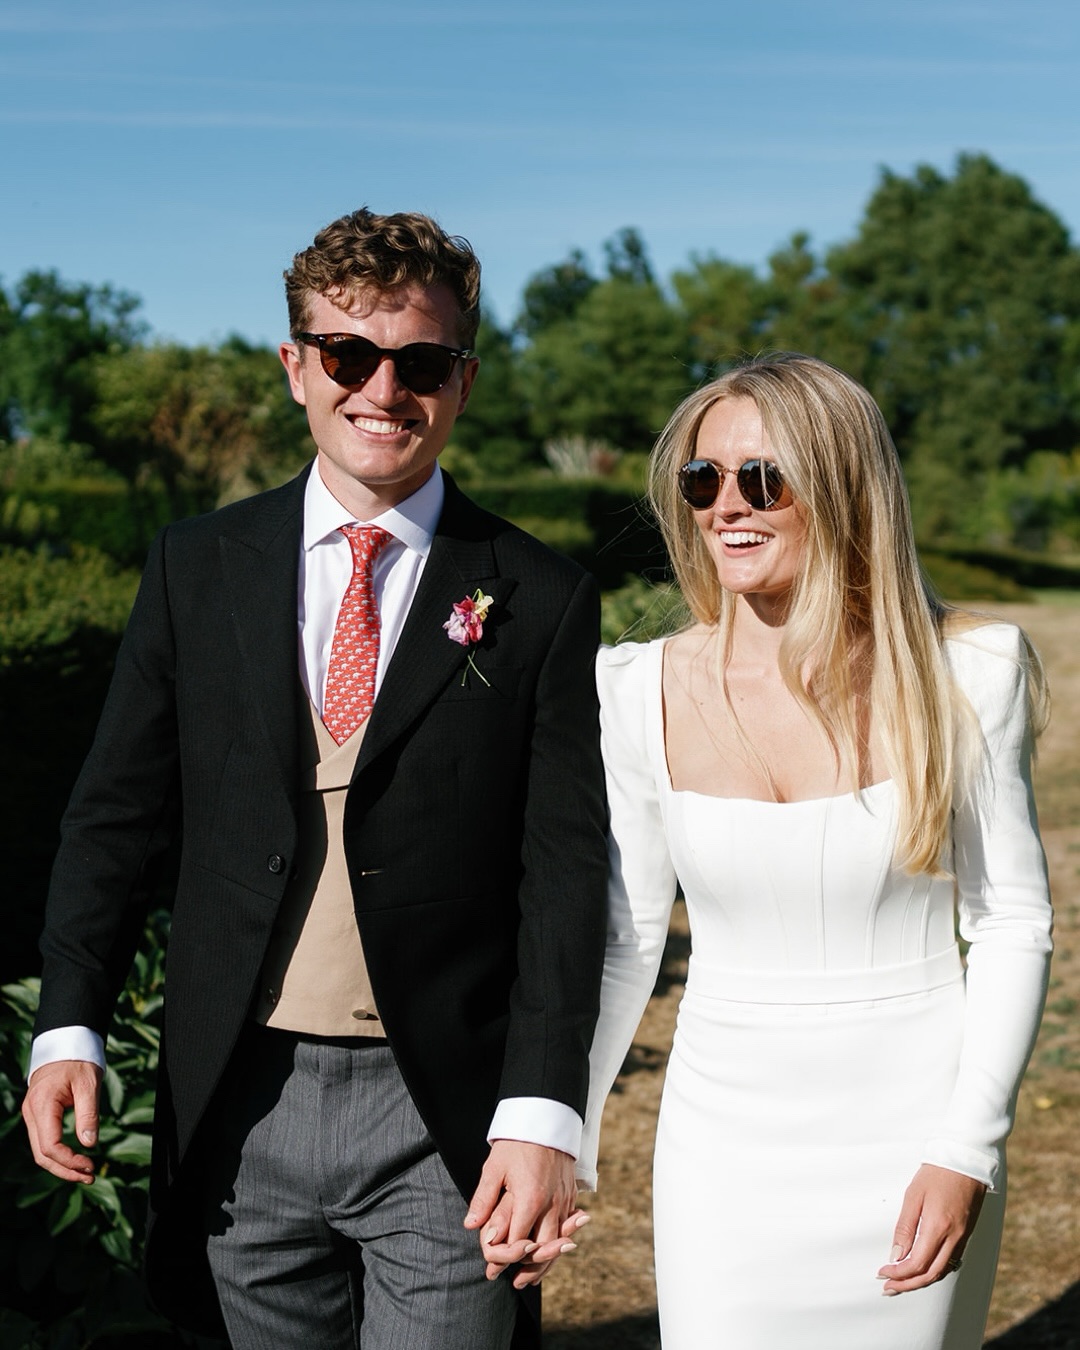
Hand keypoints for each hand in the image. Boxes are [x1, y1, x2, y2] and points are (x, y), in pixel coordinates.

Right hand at [22, 1059, 101, 1183]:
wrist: (65, 1042)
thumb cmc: (78, 1060)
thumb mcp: (89, 1084)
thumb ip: (88, 1114)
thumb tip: (89, 1144)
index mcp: (42, 1105)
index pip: (50, 1145)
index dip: (69, 1161)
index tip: (90, 1165)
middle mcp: (31, 1113)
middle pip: (42, 1154)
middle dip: (65, 1170)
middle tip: (90, 1177)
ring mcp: (32, 1114)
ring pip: (40, 1151)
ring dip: (61, 1165)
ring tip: (85, 1173)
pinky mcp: (37, 1115)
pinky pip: (43, 1141)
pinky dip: (57, 1154)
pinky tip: (75, 1160)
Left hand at [464, 1141, 582, 1287]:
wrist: (547, 1117)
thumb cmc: (517, 1143)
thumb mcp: (495, 1167)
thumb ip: (484, 1199)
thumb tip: (470, 1225)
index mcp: (530, 1199)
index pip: (517, 1241)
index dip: (503, 1259)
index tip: (491, 1270)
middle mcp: (551, 1204)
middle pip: (541, 1248)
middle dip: (527, 1268)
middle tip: (514, 1283)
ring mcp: (564, 1200)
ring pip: (558, 1242)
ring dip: (545, 1262)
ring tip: (531, 1278)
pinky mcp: (571, 1195)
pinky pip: (567, 1228)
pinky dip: (559, 1245)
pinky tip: (552, 1252)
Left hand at [877, 1163, 985, 1294]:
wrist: (966, 1160)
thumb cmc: (937, 1173)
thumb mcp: (913, 1195)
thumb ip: (904, 1228)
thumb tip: (895, 1255)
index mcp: (938, 1227)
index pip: (917, 1263)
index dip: (898, 1274)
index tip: (882, 1273)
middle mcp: (953, 1237)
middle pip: (930, 1274)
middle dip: (907, 1284)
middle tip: (888, 1288)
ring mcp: (962, 1237)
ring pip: (941, 1271)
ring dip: (920, 1280)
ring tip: (901, 1283)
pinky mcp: (966, 1234)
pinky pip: (950, 1261)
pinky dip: (934, 1271)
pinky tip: (922, 1270)